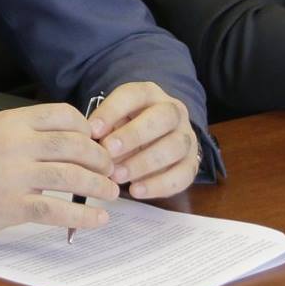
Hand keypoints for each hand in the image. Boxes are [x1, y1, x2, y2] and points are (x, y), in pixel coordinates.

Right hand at [0, 102, 116, 236]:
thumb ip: (30, 131)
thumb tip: (73, 140)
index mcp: (14, 121)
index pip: (64, 115)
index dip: (87, 129)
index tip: (96, 142)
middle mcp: (18, 144)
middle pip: (74, 145)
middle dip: (100, 159)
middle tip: (110, 169)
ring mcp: (16, 175)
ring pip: (71, 176)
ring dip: (98, 186)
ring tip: (110, 193)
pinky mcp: (13, 205)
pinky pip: (57, 209)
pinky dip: (83, 215)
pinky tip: (97, 218)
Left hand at [88, 81, 201, 198]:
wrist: (157, 139)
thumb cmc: (126, 127)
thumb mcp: (113, 120)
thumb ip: (104, 128)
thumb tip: (92, 143)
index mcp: (150, 94)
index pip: (134, 95)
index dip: (112, 112)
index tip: (93, 131)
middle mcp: (174, 112)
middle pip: (163, 117)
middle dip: (134, 135)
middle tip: (109, 151)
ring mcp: (187, 137)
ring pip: (175, 147)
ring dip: (144, 163)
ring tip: (117, 176)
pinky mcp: (192, 163)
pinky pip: (182, 175)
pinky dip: (158, 185)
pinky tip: (136, 190)